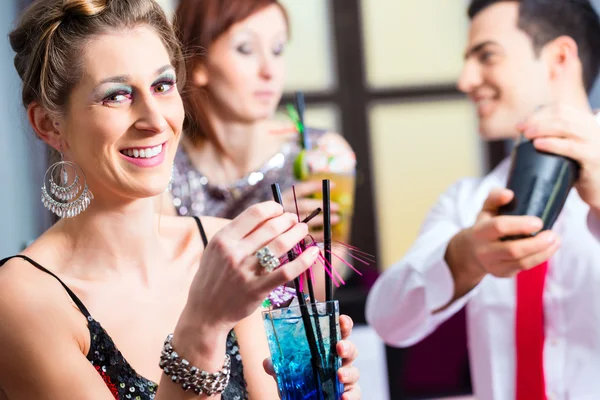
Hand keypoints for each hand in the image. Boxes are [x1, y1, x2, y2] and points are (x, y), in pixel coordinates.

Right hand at [181, 202, 318, 332]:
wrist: (204, 313)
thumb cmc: (214, 278)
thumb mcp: (216, 250)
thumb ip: (237, 234)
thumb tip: (267, 216)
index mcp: (223, 238)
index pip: (255, 214)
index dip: (274, 208)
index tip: (281, 210)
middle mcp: (234, 252)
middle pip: (271, 227)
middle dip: (288, 220)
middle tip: (295, 220)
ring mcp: (246, 271)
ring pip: (280, 245)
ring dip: (297, 234)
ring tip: (303, 230)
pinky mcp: (257, 289)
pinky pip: (286, 272)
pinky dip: (303, 260)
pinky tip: (313, 252)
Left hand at [263, 314, 360, 399]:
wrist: (298, 399)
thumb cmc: (297, 378)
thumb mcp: (284, 370)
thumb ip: (276, 364)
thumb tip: (268, 363)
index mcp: (326, 347)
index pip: (338, 332)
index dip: (343, 324)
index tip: (341, 320)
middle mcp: (338, 360)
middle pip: (350, 349)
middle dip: (347, 346)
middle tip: (339, 348)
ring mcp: (344, 377)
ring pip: (354, 371)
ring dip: (349, 372)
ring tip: (339, 375)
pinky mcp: (346, 393)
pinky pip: (355, 393)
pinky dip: (351, 395)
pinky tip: (343, 397)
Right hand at [281, 181, 339, 241]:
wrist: (264, 237)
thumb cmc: (280, 220)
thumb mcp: (286, 207)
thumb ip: (301, 202)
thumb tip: (326, 195)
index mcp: (282, 199)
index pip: (300, 189)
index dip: (316, 186)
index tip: (333, 186)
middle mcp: (282, 211)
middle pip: (303, 205)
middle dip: (322, 205)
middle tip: (337, 207)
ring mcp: (284, 225)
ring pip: (305, 221)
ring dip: (323, 220)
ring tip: (336, 218)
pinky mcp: (288, 239)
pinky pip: (306, 236)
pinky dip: (319, 234)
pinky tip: (329, 232)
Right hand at [446, 189, 559, 296]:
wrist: (470, 253)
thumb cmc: (484, 226)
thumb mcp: (486, 210)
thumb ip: (495, 198)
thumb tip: (509, 194)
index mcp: (480, 231)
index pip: (499, 227)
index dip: (520, 225)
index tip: (539, 221)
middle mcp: (484, 251)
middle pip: (513, 250)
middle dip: (537, 243)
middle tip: (553, 234)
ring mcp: (493, 265)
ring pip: (522, 262)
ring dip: (543, 252)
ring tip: (556, 240)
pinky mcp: (503, 273)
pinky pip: (524, 267)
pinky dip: (540, 258)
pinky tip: (550, 248)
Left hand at [519, 103, 599, 211]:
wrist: (599, 189)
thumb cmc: (579, 170)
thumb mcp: (569, 149)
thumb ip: (555, 138)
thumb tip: (524, 133)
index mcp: (586, 123)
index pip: (562, 109)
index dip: (539, 114)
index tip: (521, 124)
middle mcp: (593, 128)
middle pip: (562, 115)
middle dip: (537, 120)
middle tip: (520, 130)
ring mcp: (595, 142)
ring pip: (567, 127)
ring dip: (542, 129)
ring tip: (527, 135)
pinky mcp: (593, 158)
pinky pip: (571, 147)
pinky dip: (552, 144)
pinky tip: (538, 145)